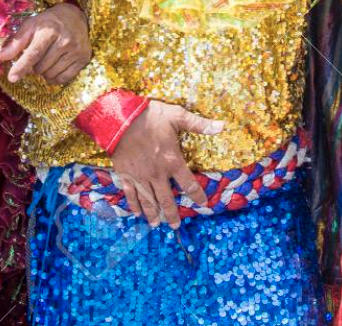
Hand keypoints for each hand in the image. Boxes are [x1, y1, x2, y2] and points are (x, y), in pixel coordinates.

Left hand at [0, 2, 89, 84]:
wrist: (76, 16)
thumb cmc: (49, 21)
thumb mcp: (31, 25)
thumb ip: (16, 42)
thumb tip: (0, 57)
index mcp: (50, 30)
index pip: (34, 53)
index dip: (21, 66)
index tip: (12, 78)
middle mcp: (65, 40)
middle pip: (41, 67)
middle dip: (33, 67)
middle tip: (36, 57)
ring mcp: (76, 50)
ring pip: (51, 74)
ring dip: (43, 73)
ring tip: (46, 60)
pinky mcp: (84, 58)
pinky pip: (64, 79)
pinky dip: (54, 78)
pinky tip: (53, 68)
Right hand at [110, 101, 224, 229]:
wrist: (120, 119)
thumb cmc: (150, 116)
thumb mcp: (177, 116)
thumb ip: (199, 124)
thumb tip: (222, 126)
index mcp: (172, 161)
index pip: (188, 183)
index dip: (197, 195)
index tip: (203, 204)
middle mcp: (157, 173)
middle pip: (167, 199)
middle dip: (172, 214)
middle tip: (175, 226)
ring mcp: (140, 176)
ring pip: (149, 200)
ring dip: (154, 214)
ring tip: (156, 225)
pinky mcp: (125, 175)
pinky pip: (131, 194)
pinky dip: (134, 205)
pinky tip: (137, 213)